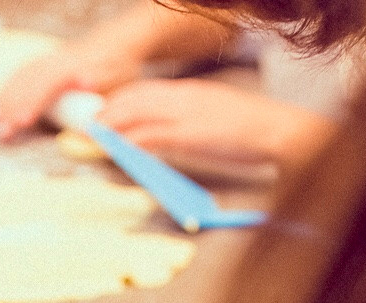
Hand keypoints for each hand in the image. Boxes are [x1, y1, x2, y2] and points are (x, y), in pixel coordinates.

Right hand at [0, 41, 150, 140]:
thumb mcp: (117, 80)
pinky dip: (7, 90)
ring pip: (21, 79)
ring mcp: (48, 61)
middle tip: (2, 131)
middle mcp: (56, 61)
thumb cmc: (119, 69)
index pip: (47, 84)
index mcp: (73, 67)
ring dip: (6, 101)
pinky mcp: (44, 64)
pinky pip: (20, 74)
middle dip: (13, 108)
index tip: (23, 121)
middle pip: (28, 83)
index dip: (33, 103)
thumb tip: (86, 97)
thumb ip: (99, 92)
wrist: (117, 44)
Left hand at [99, 80, 335, 175]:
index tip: (103, 111)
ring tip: (93, 135)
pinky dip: (131, 141)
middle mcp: (186, 97)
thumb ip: (189, 124)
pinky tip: (117, 148)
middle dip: (109, 110)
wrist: (277, 131)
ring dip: (113, 124)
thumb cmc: (251, 131)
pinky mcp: (191, 133)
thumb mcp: (215, 120)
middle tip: (88, 124)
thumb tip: (168, 136)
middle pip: (136, 98)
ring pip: (139, 113)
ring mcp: (187, 114)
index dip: (121, 100)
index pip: (147, 90)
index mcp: (192, 92)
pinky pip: (153, 135)